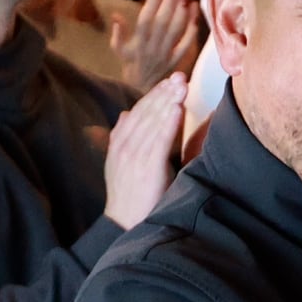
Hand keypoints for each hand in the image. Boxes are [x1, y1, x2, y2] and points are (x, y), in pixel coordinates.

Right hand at [103, 72, 188, 228]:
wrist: (125, 224)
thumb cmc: (131, 195)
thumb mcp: (122, 163)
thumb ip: (124, 138)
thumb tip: (126, 114)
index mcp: (119, 143)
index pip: (138, 111)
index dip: (155, 94)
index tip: (171, 81)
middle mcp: (125, 147)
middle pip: (146, 112)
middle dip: (164, 93)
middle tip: (181, 77)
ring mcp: (134, 157)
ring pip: (153, 122)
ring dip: (169, 102)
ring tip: (182, 86)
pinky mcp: (147, 168)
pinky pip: (159, 141)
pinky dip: (168, 123)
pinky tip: (178, 108)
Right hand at [112, 0, 199, 90]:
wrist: (141, 87)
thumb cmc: (130, 62)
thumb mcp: (118, 48)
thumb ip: (118, 32)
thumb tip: (116, 15)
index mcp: (138, 43)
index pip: (144, 22)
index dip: (151, 5)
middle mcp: (153, 47)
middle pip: (162, 22)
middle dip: (169, 2)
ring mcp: (167, 53)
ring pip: (175, 30)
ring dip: (181, 10)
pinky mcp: (177, 58)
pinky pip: (187, 42)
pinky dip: (192, 26)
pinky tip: (194, 9)